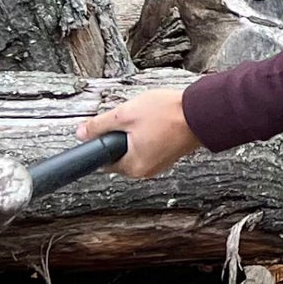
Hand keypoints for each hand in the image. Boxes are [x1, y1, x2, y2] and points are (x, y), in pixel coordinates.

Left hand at [78, 88, 201, 178]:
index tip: (104, 129)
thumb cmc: (167, 114)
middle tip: (127, 118)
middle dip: (119, 137)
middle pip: (120, 155)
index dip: (101, 143)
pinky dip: (149, 135)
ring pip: (136, 150)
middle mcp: (146, 170)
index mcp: (133, 166)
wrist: (201, 112)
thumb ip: (99, 126)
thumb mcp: (125, 114)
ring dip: (135, 135)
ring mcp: (160, 164)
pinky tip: (155, 120)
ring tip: (145, 117)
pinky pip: (150, 147)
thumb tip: (81, 133)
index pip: (104, 162)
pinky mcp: (170, 155)